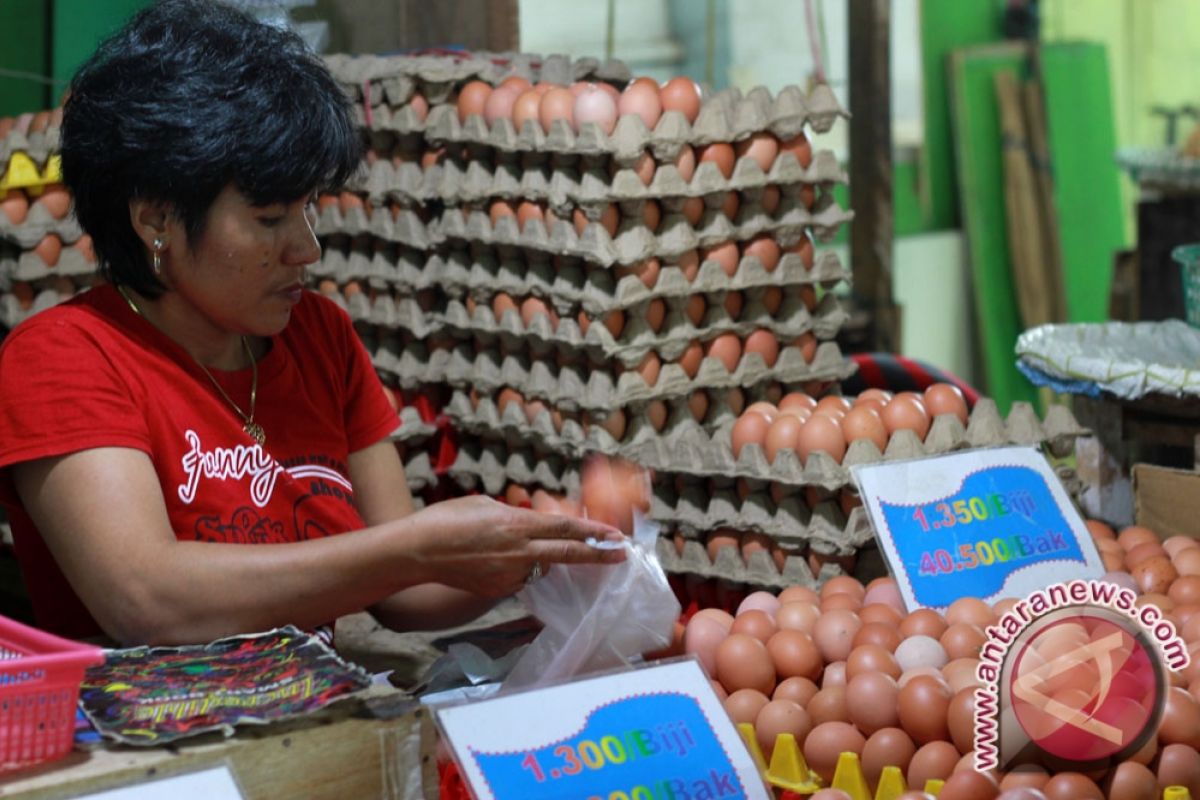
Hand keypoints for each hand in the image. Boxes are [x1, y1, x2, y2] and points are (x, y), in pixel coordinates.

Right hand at [403, 495, 626, 596]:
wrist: (418, 552)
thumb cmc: (448, 519)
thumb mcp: (485, 505)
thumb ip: (514, 516)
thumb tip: (529, 523)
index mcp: (517, 524)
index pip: (566, 529)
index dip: (594, 532)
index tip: (616, 535)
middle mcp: (519, 551)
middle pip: (568, 554)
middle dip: (598, 555)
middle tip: (621, 555)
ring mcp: (509, 574)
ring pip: (540, 567)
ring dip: (542, 560)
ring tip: (509, 548)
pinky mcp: (498, 591)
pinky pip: (519, 579)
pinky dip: (518, 570)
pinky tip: (494, 561)